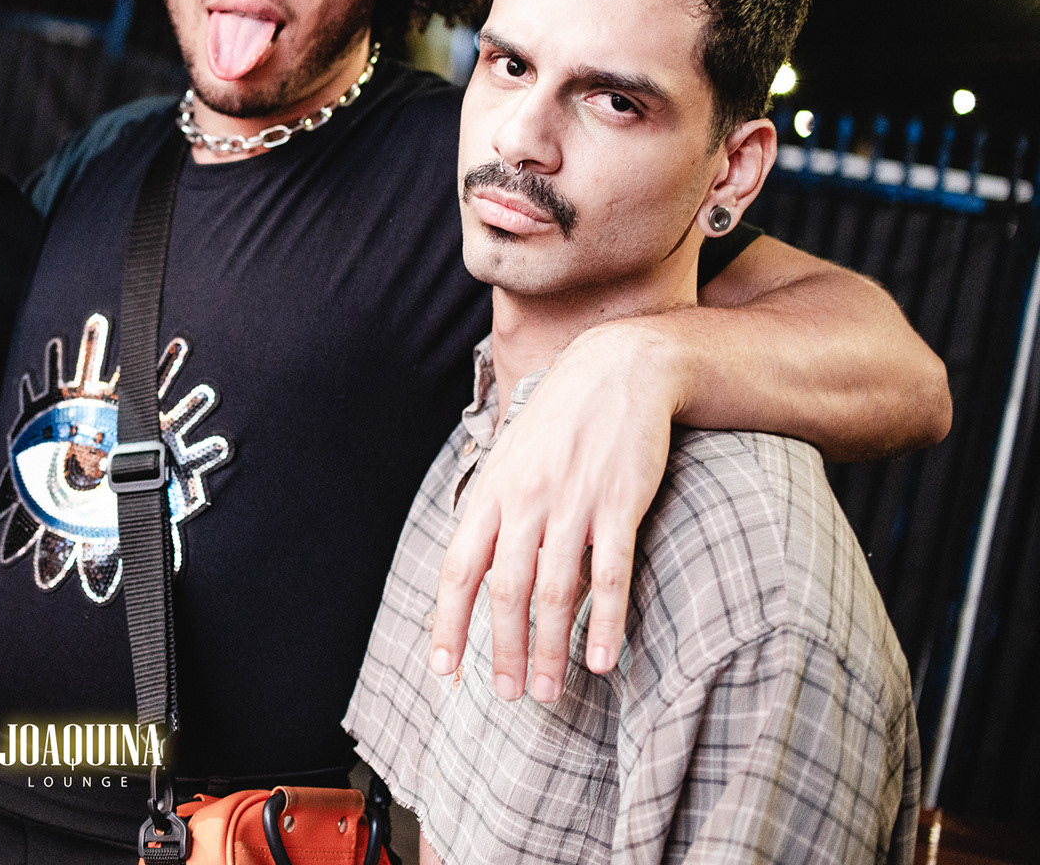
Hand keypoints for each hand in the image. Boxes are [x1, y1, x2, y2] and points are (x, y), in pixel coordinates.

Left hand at [430, 324, 675, 702]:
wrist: (619, 369)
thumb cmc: (561, 421)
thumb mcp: (514, 458)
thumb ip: (498, 513)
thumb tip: (486, 572)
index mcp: (493, 492)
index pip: (460, 569)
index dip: (449, 623)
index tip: (446, 670)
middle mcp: (525, 500)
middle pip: (505, 590)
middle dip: (502, 649)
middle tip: (507, 696)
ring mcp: (572, 502)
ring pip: (554, 591)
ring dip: (549, 648)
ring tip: (546, 690)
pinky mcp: (619, 503)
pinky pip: (609, 574)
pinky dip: (604, 621)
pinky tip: (601, 659)